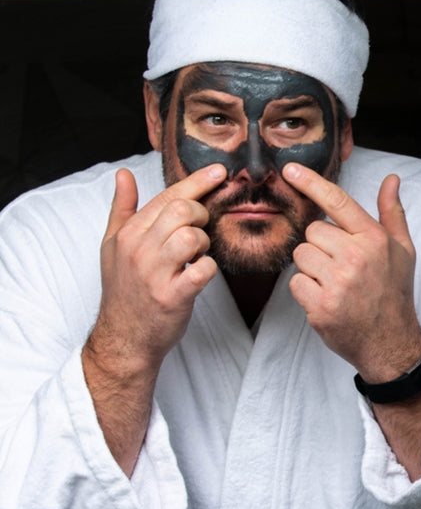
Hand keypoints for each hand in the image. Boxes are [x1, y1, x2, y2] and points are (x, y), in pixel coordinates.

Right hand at [83, 163, 224, 475]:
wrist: (124, 337)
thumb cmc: (125, 290)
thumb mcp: (112, 246)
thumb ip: (122, 208)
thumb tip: (124, 174)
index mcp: (128, 234)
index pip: (166, 197)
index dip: (197, 182)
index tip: (220, 172)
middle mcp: (138, 250)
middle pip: (181, 211)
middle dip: (202, 214)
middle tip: (203, 228)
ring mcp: (153, 274)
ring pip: (192, 236)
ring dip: (204, 242)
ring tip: (197, 254)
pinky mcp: (171, 297)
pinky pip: (202, 270)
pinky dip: (209, 268)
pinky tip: (201, 273)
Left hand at [284, 163, 420, 381]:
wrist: (391, 342)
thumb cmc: (394, 292)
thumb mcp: (403, 251)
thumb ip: (392, 213)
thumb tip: (391, 179)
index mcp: (375, 240)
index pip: (337, 202)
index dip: (311, 182)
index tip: (290, 169)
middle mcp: (356, 258)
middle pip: (312, 231)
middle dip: (320, 246)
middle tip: (340, 266)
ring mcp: (337, 283)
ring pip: (301, 255)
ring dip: (311, 268)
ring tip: (334, 284)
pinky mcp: (321, 306)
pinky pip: (295, 282)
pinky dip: (306, 291)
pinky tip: (326, 299)